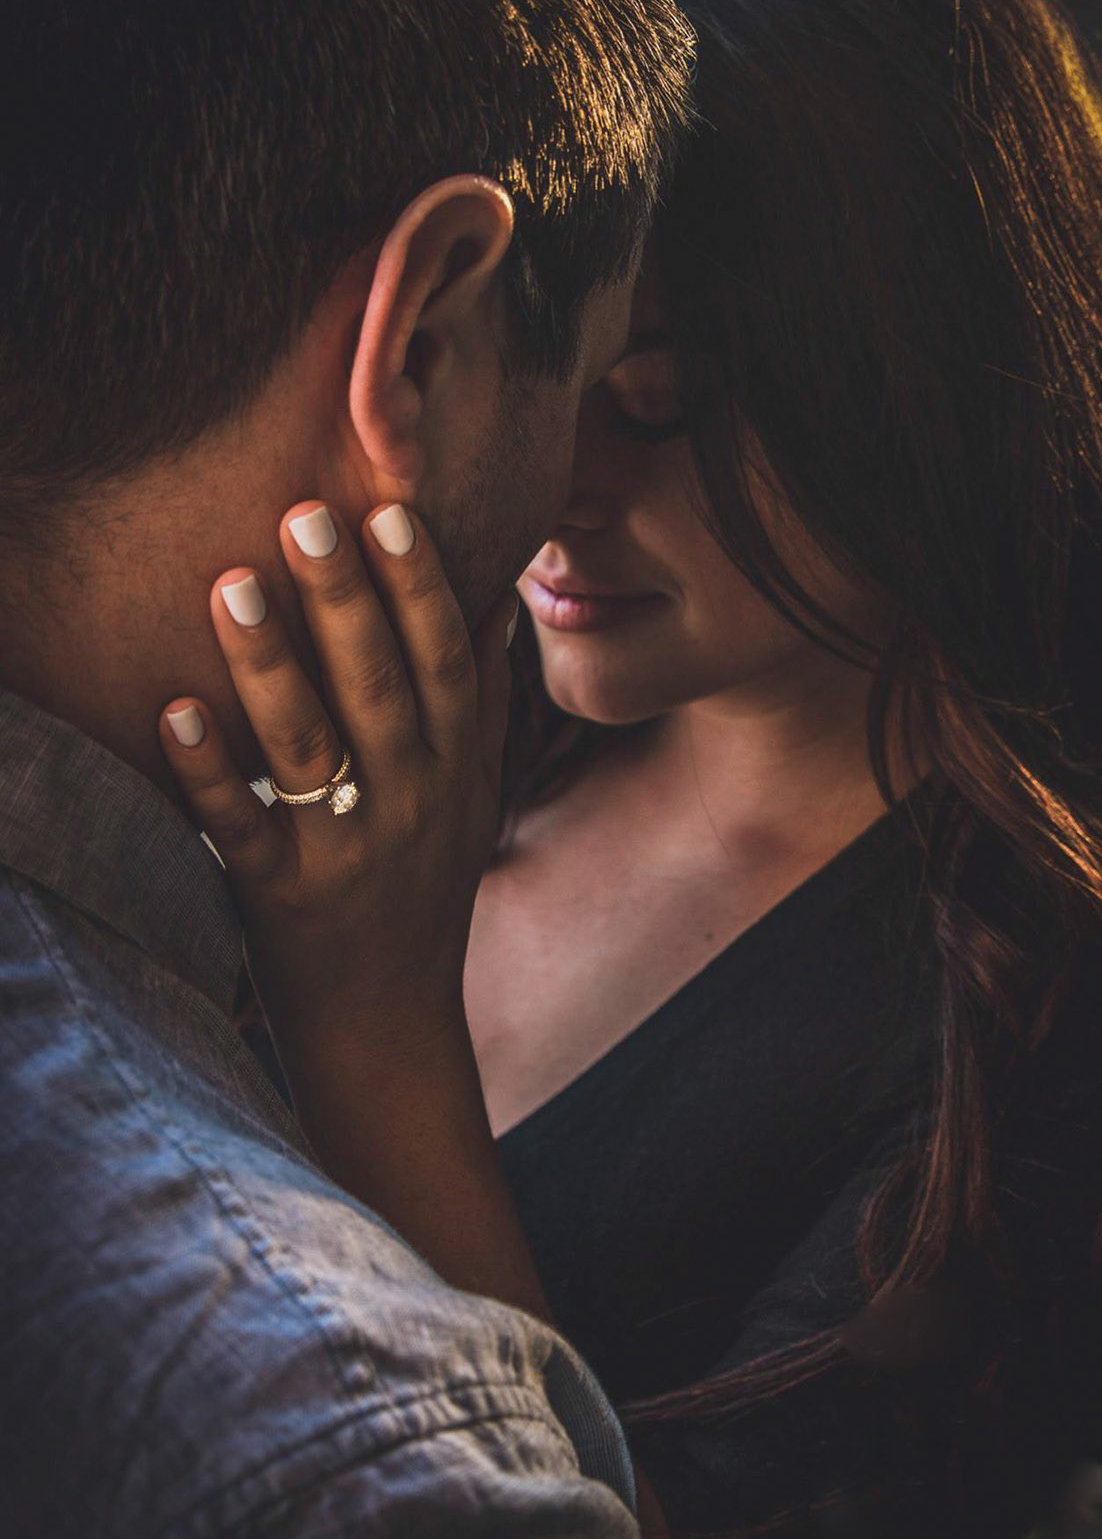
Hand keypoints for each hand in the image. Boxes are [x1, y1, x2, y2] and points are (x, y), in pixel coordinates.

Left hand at [160, 497, 511, 1080]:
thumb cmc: (424, 895)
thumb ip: (481, 701)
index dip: (420, 587)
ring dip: (270, 664)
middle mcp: (411, 802)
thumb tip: (492, 597)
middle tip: (305, 516)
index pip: (445, 663)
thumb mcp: (473, 798)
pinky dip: (209, 774)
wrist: (391, 1026)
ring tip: (232, 584)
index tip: (390, 512)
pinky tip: (173, 715)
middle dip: (344, 598)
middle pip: (378, 686)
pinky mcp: (284, 901)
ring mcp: (350, 853)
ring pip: (310, 747)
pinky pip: (245, 829)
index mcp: (456, 769)